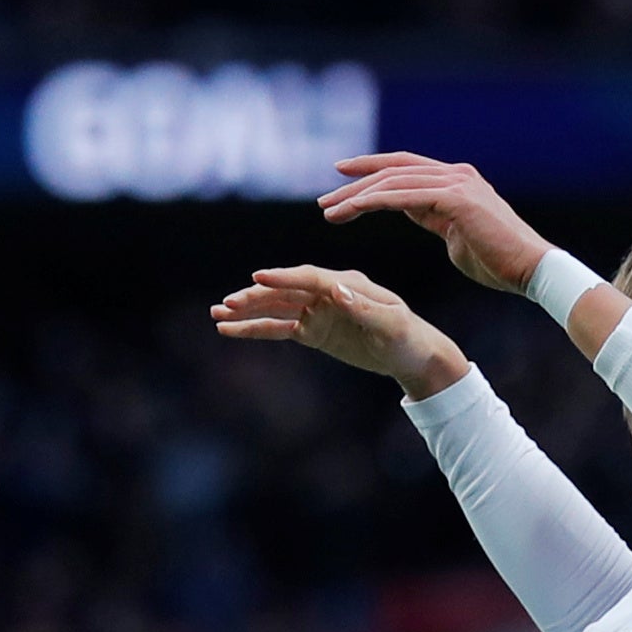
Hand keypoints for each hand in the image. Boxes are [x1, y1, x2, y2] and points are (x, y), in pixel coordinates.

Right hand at [209, 265, 471, 399]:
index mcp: (345, 283)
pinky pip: (278, 328)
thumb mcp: (391, 323)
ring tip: (217, 313)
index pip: (308, 277)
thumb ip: (363, 307)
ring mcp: (317, 311)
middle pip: (284, 291)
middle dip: (255, 296)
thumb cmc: (407, 335)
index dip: (283, 278)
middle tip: (228, 303)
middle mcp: (326, 292)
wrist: (413, 354)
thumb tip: (336, 292)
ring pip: (275, 308)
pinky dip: (254, 329)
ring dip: (246, 310)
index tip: (257, 278)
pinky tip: (229, 330)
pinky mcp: (313, 331)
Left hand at [319, 152, 557, 296]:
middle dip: (355, 183)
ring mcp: (456, 182)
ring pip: (393, 182)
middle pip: (393, 170)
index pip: (404, 168)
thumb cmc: (499, 262)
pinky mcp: (455, 198)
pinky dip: (375, 201)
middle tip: (325, 201)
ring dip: (357, 196)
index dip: (371, 170)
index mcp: (455, 180)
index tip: (341, 179)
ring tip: (330, 211)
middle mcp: (455, 174)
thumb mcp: (455, 235)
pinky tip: (353, 210)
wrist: (531, 270)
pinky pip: (404, 196)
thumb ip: (433, 217)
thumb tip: (412, 210)